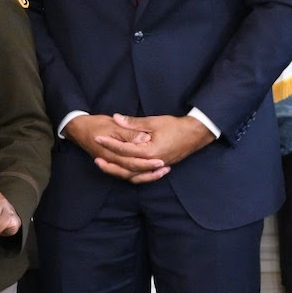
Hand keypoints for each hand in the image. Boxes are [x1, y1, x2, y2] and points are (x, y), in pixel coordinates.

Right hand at [65, 113, 167, 183]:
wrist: (78, 128)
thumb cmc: (96, 124)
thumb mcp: (113, 125)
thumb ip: (129, 132)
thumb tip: (145, 138)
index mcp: (110, 152)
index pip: (131, 161)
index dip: (146, 162)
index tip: (160, 161)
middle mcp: (110, 161)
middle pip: (132, 171)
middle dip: (149, 171)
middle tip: (164, 168)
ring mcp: (110, 164)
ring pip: (129, 176)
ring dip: (145, 176)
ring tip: (161, 172)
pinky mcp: (112, 164)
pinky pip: (126, 174)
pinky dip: (138, 175)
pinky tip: (149, 172)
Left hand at [94, 114, 214, 180]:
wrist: (196, 134)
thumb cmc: (175, 126)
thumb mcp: (153, 121)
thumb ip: (133, 123)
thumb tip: (116, 117)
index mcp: (151, 151)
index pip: (125, 149)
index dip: (110, 143)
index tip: (98, 137)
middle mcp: (153, 162)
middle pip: (127, 167)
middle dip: (110, 163)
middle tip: (95, 158)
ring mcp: (157, 167)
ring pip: (134, 175)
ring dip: (118, 171)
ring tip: (105, 165)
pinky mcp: (159, 167)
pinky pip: (142, 175)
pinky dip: (131, 174)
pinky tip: (122, 171)